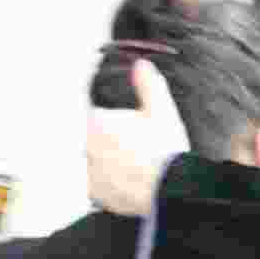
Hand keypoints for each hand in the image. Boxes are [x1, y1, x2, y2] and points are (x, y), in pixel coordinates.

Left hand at [86, 59, 189, 215]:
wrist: (171, 188)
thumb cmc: (166, 150)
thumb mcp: (162, 110)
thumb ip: (148, 85)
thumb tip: (141, 64)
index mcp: (99, 122)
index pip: (103, 118)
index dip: (123, 125)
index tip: (139, 133)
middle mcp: (88, 146)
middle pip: (101, 141)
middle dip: (117, 145)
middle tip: (144, 153)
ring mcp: (91, 171)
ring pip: (101, 163)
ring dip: (115, 165)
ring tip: (141, 171)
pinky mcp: (96, 193)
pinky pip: (102, 187)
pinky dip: (114, 186)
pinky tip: (133, 185)